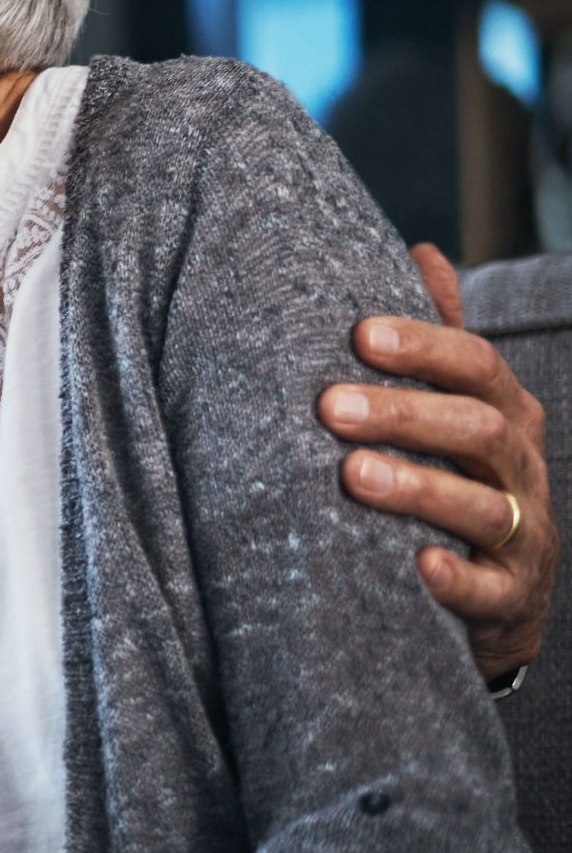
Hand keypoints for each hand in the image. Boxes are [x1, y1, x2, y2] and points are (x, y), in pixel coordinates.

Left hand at [321, 243, 556, 678]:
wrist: (489, 602)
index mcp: (504, 415)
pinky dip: (455, 579)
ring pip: (483, 509)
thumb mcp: (451, 411)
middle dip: (406, 414)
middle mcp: (521, 471)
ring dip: (419, 488)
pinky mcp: (507, 600)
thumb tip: (423, 250)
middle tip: (329, 405)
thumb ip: (437, 343)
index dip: (425, 348)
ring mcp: (521, 538)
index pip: (478, 368)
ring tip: (353, 474)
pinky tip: (419, 566)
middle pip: (477, 431)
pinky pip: (488, 591)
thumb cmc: (454, 483)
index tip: (358, 333)